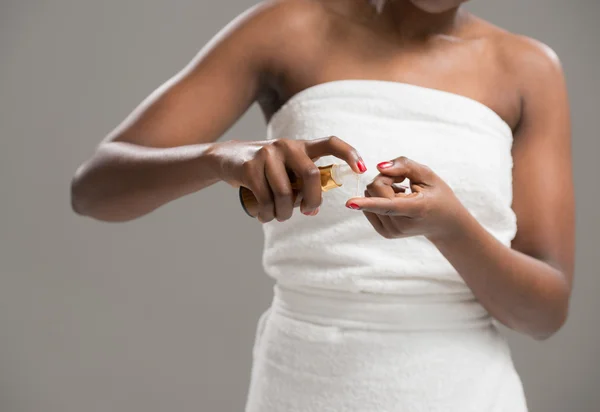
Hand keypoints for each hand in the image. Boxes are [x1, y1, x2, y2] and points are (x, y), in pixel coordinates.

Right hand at [210, 136, 366, 221]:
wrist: (227, 159)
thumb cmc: (265, 170)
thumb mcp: (287, 169)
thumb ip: (301, 183)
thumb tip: (314, 207)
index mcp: (301, 146)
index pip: (331, 142)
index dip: (349, 154)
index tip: (361, 169)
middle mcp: (286, 145)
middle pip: (311, 175)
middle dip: (312, 200)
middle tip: (308, 212)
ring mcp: (267, 154)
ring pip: (285, 193)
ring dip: (283, 213)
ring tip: (278, 216)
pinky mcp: (249, 166)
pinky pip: (265, 198)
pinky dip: (268, 214)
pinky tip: (265, 216)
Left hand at [345, 156, 466, 240]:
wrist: (445, 224)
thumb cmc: (438, 196)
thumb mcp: (428, 175)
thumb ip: (404, 166)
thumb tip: (379, 167)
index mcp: (416, 209)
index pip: (388, 205)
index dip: (368, 203)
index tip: (349, 203)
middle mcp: (400, 225)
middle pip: (374, 190)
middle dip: (384, 179)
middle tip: (403, 182)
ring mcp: (391, 231)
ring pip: (369, 196)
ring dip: (382, 189)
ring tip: (403, 194)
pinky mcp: (385, 233)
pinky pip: (368, 206)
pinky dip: (379, 199)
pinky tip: (397, 201)